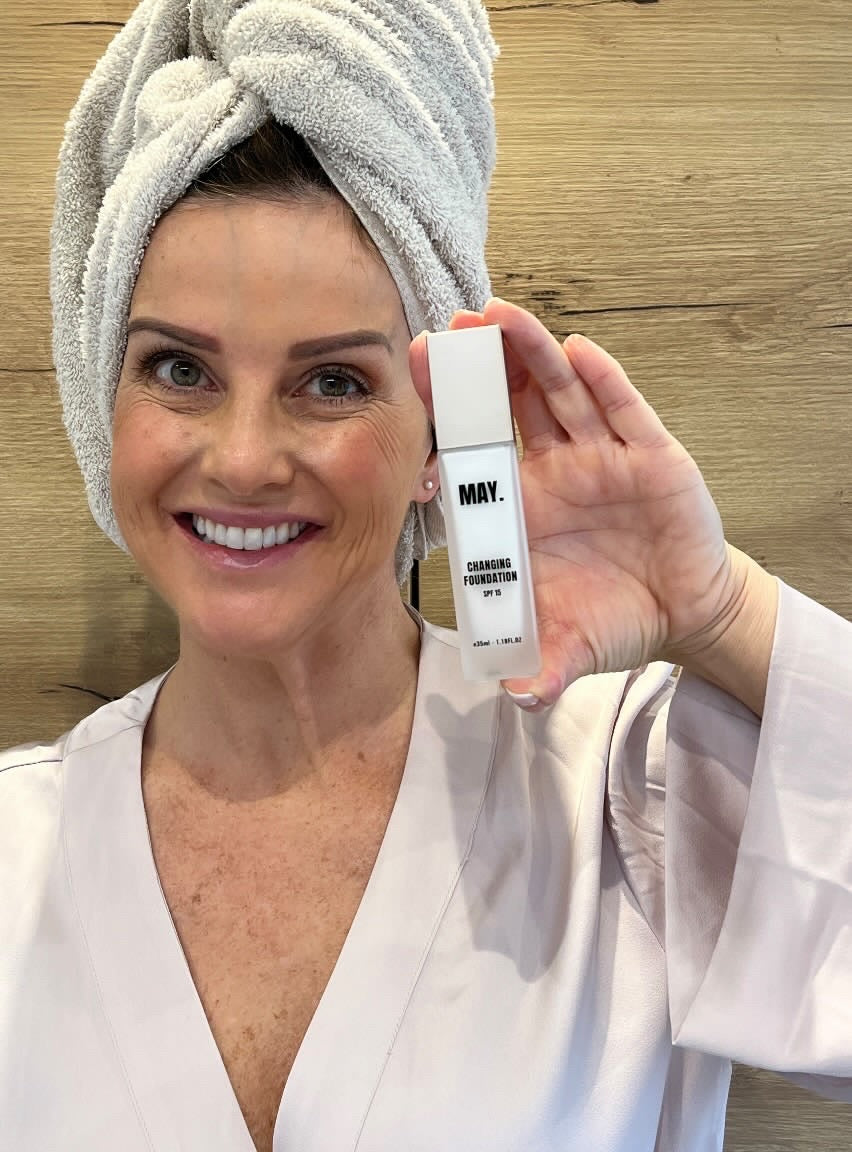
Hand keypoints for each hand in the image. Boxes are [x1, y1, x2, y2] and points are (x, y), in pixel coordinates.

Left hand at [409, 297, 746, 707]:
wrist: (686, 612)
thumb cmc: (617, 616)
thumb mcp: (572, 649)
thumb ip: (542, 669)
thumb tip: (516, 698)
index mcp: (521, 511)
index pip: (470, 460)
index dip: (440, 432)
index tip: (404, 411)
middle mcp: (554, 473)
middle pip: (507, 409)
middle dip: (476, 371)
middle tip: (442, 334)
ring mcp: (602, 458)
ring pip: (558, 394)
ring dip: (529, 355)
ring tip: (497, 317)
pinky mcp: (651, 455)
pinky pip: (623, 410)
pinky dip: (602, 381)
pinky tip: (577, 351)